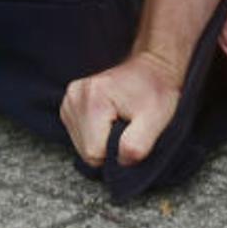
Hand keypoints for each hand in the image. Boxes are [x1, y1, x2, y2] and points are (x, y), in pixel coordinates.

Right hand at [60, 52, 182, 166]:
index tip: (131, 131)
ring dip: (101, 139)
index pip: (94, 153)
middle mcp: (75, 96)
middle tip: (127, 124)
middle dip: (108, 145)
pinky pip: (80, 134)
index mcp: (92, 99)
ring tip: (119, 118)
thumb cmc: (156, 90)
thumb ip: (136, 145)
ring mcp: (70, 99)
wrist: (153, 65)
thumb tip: (121, 162)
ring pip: (81, 144)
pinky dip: (96, 132)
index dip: (116, 150)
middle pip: (86, 150)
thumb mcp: (156, 118)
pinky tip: (110, 117)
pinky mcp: (69, 103)